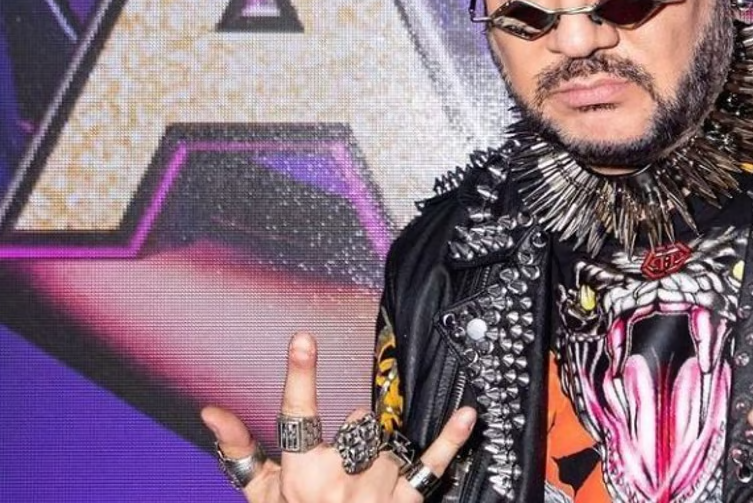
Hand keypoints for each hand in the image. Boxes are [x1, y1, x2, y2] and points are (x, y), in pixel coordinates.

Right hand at [201, 332, 475, 501]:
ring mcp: (377, 490)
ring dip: (379, 452)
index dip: (300, 375)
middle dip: (354, 433)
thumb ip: (239, 450)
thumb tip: (211, 411)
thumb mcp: (260, 496)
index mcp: (300, 474)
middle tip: (343, 460)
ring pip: (388, 441)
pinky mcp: (406, 502)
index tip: (303, 339)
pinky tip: (467, 414)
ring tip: (363, 481)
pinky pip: (433, 463)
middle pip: (358, 424)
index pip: (297, 415)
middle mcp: (340, 480)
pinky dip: (452, 438)